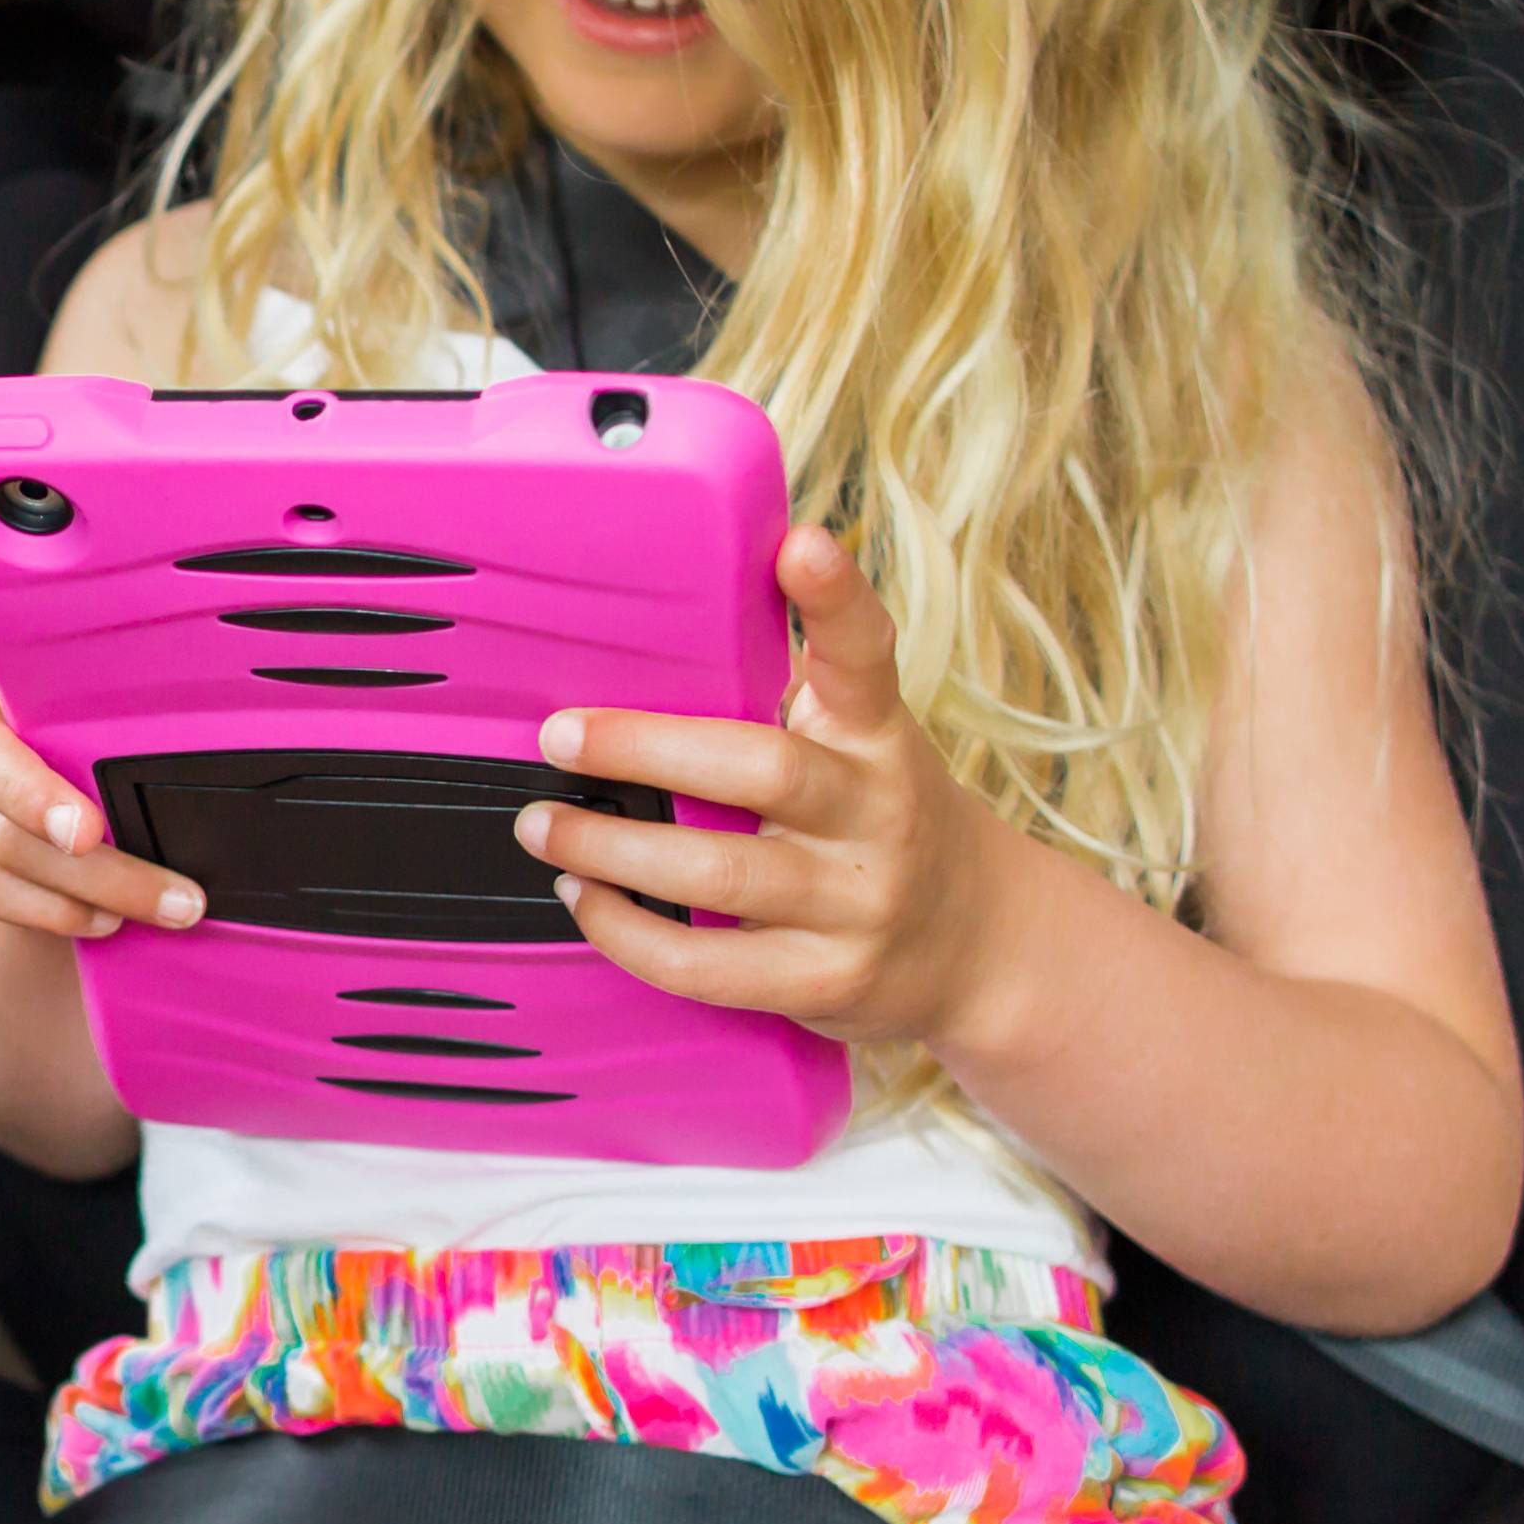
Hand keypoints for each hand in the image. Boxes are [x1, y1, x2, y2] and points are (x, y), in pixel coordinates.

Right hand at [0, 561, 201, 945]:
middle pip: (11, 807)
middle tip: (177, 891)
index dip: (26, 757)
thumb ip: (105, 643)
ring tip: (166, 906)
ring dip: (92, 894)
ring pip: (2, 858)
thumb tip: (32, 596)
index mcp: (1, 690)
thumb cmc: (88, 731)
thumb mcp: (107, 686)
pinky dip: (57, 913)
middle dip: (97, 861)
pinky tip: (108, 918)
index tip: (85, 826)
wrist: (64, 812)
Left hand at [517, 524, 1018, 1052]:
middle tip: (559, 735)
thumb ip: (794, 688)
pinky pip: (708, 967)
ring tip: (542, 826)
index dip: (836, 599)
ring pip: (720, 875)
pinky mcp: (824, 979)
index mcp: (878, 734)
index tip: (800, 545)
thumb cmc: (882, 819)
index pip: (865, 656)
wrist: (980, 944)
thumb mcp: (863, 741)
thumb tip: (664, 615)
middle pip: (764, 769)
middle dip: (646, 749)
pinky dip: (630, 934)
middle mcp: (876, 812)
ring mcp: (855, 902)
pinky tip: (585, 903)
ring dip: (612, 851)